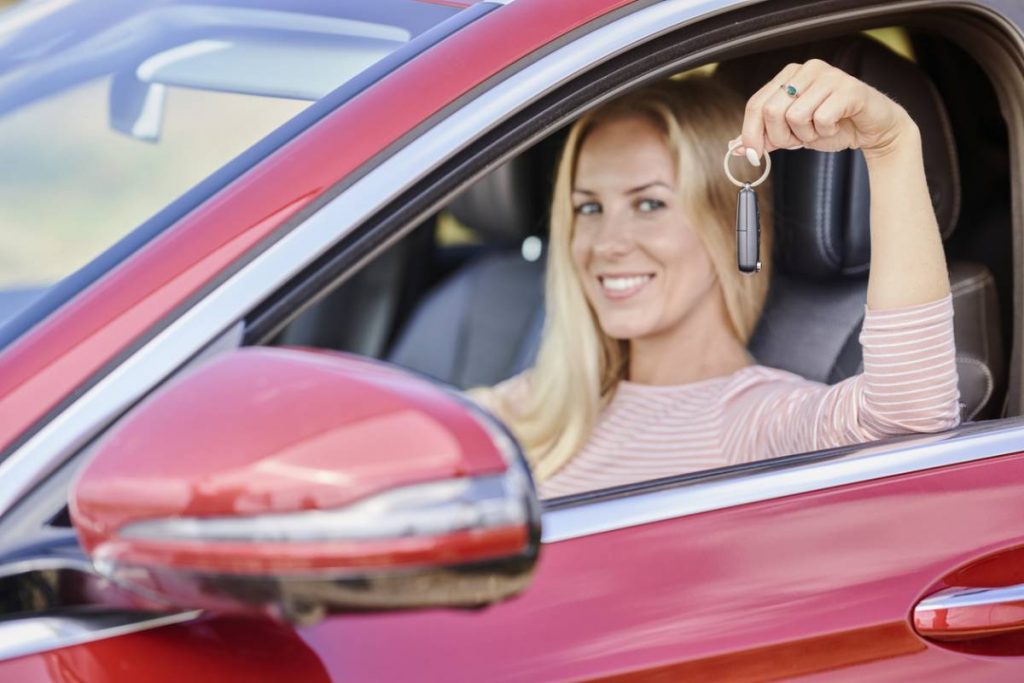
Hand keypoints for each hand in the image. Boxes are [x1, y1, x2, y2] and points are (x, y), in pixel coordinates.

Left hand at [729, 59, 915, 161]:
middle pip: (772, 111)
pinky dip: (826, 132)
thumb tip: (735, 147)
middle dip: (782, 136)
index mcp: (788, 75)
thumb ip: (765, 137)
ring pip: (795, 116)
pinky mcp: (848, 88)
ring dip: (807, 135)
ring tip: (821, 129)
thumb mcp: (792, 134)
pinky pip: (821, 119)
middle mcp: (806, 69)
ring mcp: (829, 76)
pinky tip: (836, 126)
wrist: (871, 129)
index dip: (751, 134)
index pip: (755, 104)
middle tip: (799, 140)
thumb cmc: (832, 126)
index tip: (754, 156)